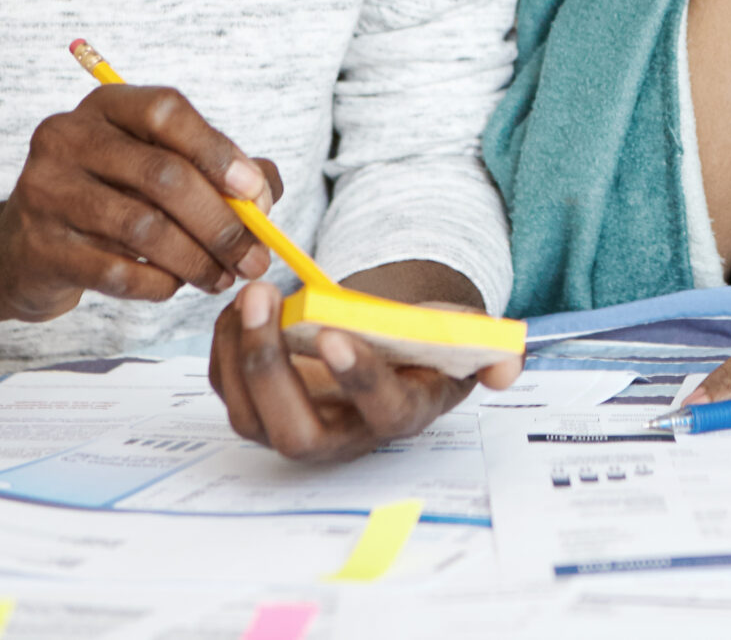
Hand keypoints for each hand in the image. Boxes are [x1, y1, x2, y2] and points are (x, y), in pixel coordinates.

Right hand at [0, 84, 280, 340]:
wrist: (22, 251)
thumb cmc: (110, 199)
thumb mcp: (159, 168)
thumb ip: (221, 171)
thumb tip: (265, 194)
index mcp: (106, 106)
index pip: (166, 111)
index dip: (217, 150)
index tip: (254, 193)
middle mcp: (67, 138)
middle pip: (163, 175)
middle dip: (221, 222)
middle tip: (254, 258)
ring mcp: (46, 192)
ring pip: (144, 228)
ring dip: (198, 259)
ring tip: (223, 277)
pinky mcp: (39, 248)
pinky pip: (118, 272)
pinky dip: (160, 282)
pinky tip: (176, 285)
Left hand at [209, 275, 522, 463]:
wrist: (388, 349)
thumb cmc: (424, 344)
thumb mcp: (464, 340)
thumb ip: (490, 348)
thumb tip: (506, 368)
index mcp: (399, 415)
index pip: (380, 410)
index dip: (359, 378)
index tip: (336, 332)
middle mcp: (343, 435)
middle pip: (295, 432)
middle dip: (271, 369)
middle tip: (264, 301)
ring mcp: (295, 427)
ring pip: (250, 416)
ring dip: (240, 354)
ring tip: (250, 295)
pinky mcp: (259, 409)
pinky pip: (228, 389)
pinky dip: (224, 346)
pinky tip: (240, 305)